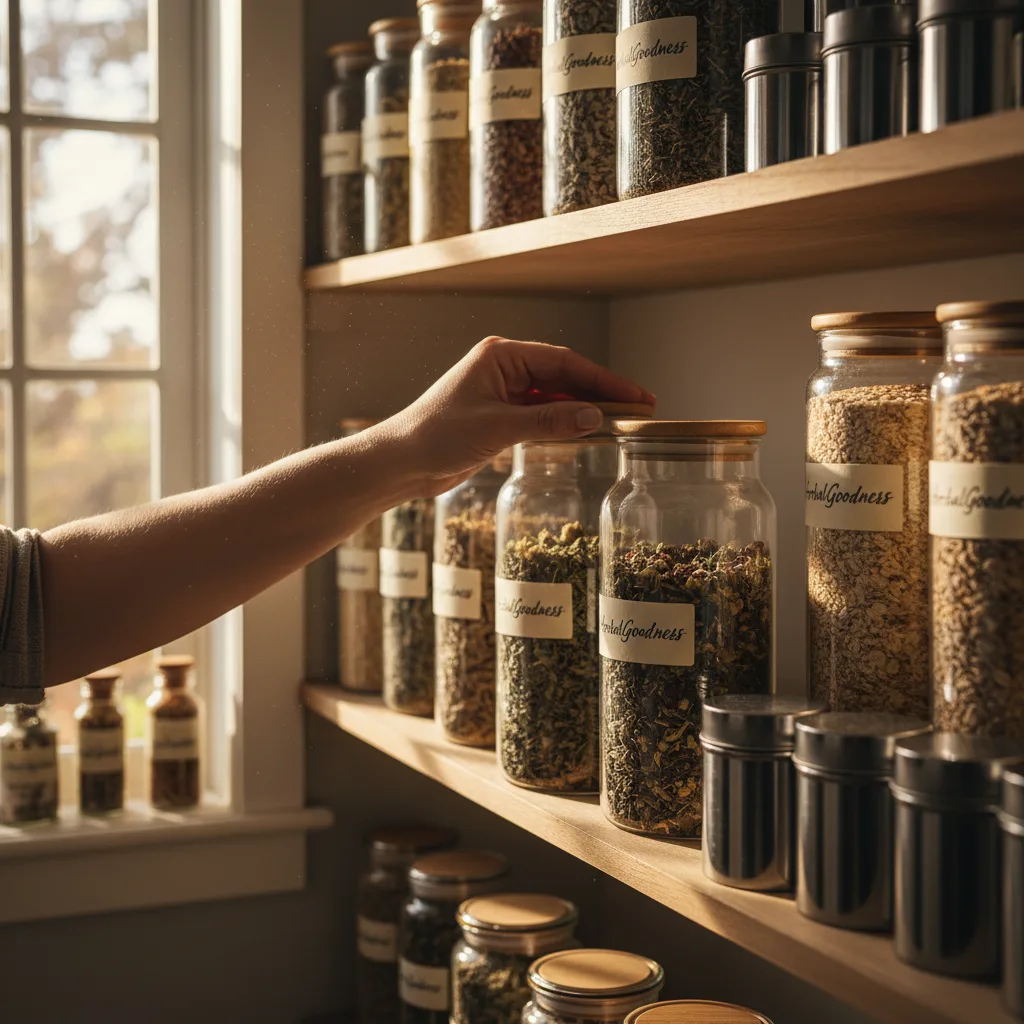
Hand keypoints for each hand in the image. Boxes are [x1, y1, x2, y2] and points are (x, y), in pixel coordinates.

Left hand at [379, 336, 655, 495]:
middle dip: (601, 393)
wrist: (400, 462)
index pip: (565, 363)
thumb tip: (594, 416)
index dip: (604, 379)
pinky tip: (586, 434)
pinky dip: (564, 424)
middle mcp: (504, 368)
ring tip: (621, 423)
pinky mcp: (499, 417)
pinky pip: (542, 416)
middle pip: (565, 377)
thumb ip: (548, 421)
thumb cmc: (436, 435)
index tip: (636, 395)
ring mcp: (503, 392)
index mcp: (502, 356)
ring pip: (555, 398)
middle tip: (639, 409)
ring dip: (584, 410)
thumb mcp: (498, 428)